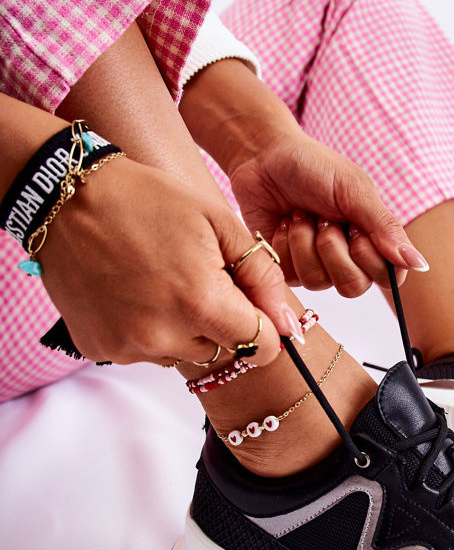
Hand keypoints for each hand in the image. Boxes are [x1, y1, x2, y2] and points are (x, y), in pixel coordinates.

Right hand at [38, 157, 292, 366]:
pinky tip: (131, 290)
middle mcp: (162, 336)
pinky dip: (144, 328)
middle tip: (194, 276)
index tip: (252, 307)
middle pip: (220, 349)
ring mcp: (126, 346)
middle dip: (219, 320)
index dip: (264, 326)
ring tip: (159, 280)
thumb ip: (261, 274)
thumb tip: (289, 324)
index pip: (260, 346)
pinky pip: (142, 350)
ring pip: (181, 352)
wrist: (67, 197)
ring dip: (181, 326)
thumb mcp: (218, 222)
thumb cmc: (146, 200)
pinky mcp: (98, 348)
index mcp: (200, 303)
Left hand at [229, 129, 427, 294]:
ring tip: (300, 215)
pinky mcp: (286, 268)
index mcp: (372, 238)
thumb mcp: (354, 190)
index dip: (371, 260)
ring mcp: (316, 265)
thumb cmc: (313, 167)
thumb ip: (385, 228)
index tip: (356, 230)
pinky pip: (291, 276)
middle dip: (334, 250)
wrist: (264, 157)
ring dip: (306, 243)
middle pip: (353, 287)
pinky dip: (285, 245)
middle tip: (324, 219)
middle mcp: (347, 257)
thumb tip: (420, 264)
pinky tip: (283, 223)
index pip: (388, 277)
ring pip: (319, 282)